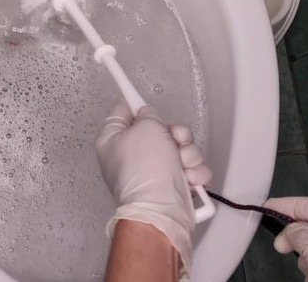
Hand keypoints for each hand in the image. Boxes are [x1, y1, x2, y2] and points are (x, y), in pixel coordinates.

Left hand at [96, 100, 210, 271]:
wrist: (161, 209)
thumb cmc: (146, 166)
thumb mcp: (146, 127)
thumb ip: (148, 114)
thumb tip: (148, 117)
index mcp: (113, 140)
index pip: (122, 111)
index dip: (136, 102)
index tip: (146, 98)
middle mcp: (130, 155)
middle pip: (158, 130)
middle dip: (175, 134)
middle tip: (176, 140)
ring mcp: (152, 171)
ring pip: (179, 148)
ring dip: (188, 154)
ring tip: (183, 165)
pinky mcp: (172, 186)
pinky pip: (189, 169)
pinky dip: (194, 173)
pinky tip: (190, 179)